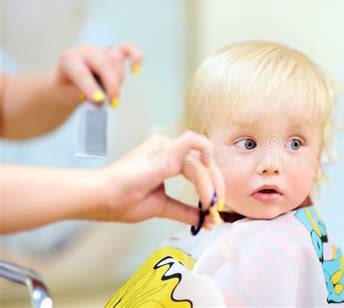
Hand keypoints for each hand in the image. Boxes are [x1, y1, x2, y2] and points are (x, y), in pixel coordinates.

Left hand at [56, 42, 142, 107]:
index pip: (82, 72)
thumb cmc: (70, 90)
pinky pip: (128, 49)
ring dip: (118, 81)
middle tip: (113, 103)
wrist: (70, 83)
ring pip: (116, 62)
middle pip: (104, 64)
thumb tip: (102, 99)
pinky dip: (135, 57)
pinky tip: (135, 70)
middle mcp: (85, 51)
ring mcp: (101, 50)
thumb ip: (85, 95)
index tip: (99, 100)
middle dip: (111, 85)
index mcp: (69, 59)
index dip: (91, 87)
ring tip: (113, 98)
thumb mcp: (70, 95)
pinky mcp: (114, 52)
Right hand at [101, 132, 225, 226]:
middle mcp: (167, 147)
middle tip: (217, 210)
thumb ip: (185, 211)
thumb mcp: (162, 206)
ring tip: (210, 208)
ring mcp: (166, 146)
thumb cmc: (123, 200)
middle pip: (204, 163)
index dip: (209, 188)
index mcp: (165, 157)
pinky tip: (210, 180)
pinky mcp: (166, 150)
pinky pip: (195, 146)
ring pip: (201, 163)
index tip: (212, 210)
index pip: (197, 167)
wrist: (103, 199)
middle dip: (216, 186)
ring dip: (210, 187)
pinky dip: (207, 160)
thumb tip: (206, 221)